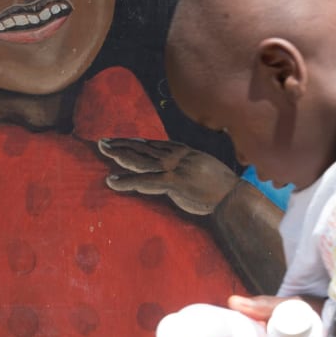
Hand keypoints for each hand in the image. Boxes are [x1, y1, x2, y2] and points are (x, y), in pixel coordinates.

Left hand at [99, 138, 241, 216]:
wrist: (233, 196)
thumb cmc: (221, 187)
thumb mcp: (203, 169)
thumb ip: (188, 165)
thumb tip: (177, 169)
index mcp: (184, 151)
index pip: (154, 144)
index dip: (136, 142)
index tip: (121, 140)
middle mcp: (177, 155)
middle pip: (144, 148)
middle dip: (122, 144)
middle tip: (103, 142)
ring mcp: (175, 168)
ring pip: (140, 160)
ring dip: (120, 155)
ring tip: (103, 152)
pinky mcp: (173, 182)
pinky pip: (144, 181)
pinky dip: (126, 181)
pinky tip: (112, 181)